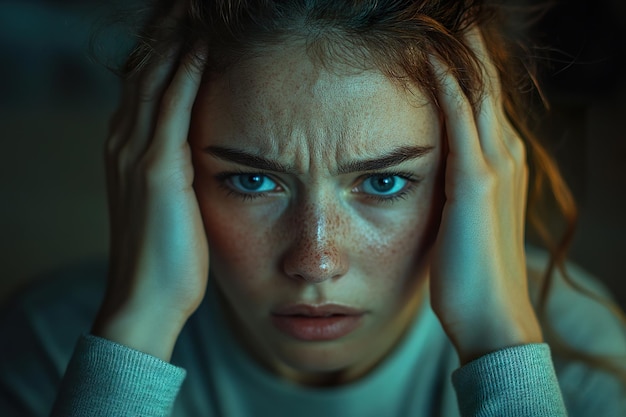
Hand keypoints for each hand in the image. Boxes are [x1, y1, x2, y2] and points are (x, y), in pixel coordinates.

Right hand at [92, 9, 208, 361]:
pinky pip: (171, 108)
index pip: (144, 83)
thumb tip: (196, 145)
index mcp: (126, 150)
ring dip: (174, 40)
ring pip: (153, 79)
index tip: (186, 22)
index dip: (163, 49)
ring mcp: (135, 155)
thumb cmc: (166, 255)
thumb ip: (173, 166)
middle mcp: (123, 143)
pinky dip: (185, 74)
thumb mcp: (169, 200)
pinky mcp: (156, 171)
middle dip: (166, 32)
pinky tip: (200, 47)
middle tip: (188, 3)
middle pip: (144, 70)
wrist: (147, 298)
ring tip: (193, 9)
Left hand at [429, 29, 542, 364]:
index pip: (481, 100)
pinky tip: (432, 59)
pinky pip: (461, 121)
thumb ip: (456, 184)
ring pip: (478, 92)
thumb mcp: (462, 216)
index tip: (440, 38)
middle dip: (465, 47)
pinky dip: (448, 86)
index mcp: (500, 162)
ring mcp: (497, 166)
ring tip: (441, 19)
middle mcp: (505, 155)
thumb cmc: (470, 270)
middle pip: (485, 85)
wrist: (491, 314)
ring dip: (459, 54)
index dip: (464, 67)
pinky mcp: (478, 183)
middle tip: (446, 13)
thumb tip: (432, 165)